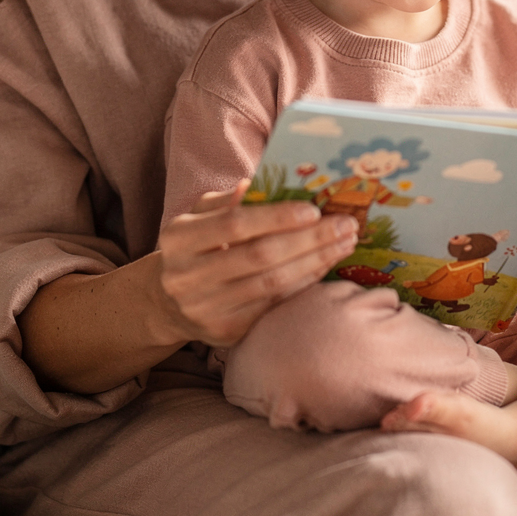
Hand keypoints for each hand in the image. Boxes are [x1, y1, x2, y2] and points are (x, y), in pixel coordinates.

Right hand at [154, 181, 359, 346]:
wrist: (171, 303)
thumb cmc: (196, 247)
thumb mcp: (200, 217)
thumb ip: (228, 201)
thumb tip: (256, 183)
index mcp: (178, 238)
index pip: (234, 225)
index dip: (276, 217)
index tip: (314, 209)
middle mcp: (186, 276)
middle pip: (259, 256)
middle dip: (309, 239)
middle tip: (345, 224)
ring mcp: (206, 309)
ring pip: (272, 283)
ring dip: (315, 261)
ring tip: (344, 243)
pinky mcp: (226, 332)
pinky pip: (275, 304)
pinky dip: (304, 283)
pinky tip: (324, 266)